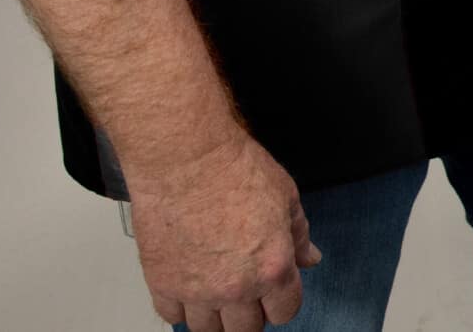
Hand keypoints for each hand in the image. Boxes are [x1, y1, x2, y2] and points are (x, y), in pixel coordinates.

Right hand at [130, 133, 319, 330]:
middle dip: (250, 315)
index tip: (276, 295)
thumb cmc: (233, 169)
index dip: (282, 302)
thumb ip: (299, 236)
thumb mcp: (286, 198)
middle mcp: (235, 287)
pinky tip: (189, 286)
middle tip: (246, 295)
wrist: (185, 158)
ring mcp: (196, 290)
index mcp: (273, 268)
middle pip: (245, 331)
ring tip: (217, 293)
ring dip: (215, 316)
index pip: (285, 313)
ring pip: (207, 331)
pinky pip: (172, 316)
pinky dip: (181, 307)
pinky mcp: (162, 283)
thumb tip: (310, 258)